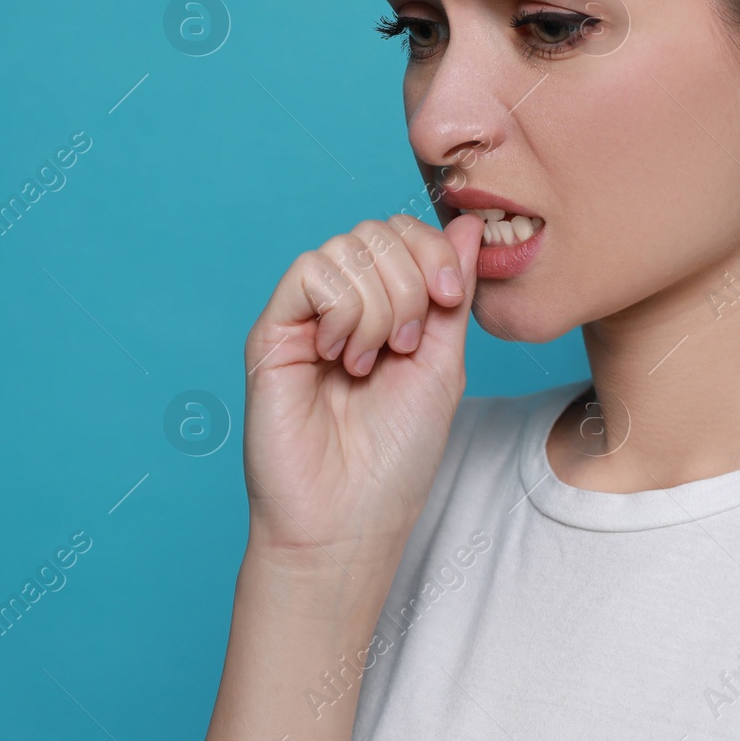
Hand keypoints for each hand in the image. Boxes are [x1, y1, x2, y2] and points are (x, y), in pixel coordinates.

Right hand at [241, 211, 484, 566]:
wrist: (350, 518)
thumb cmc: (395, 456)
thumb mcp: (444, 363)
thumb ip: (453, 292)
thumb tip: (467, 222)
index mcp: (384, 306)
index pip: (404, 232)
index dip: (434, 252)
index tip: (450, 301)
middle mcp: (341, 304)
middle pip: (377, 231)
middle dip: (410, 283)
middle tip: (407, 346)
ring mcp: (305, 315)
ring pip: (345, 248)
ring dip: (378, 305)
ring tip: (370, 361)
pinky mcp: (272, 332)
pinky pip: (309, 272)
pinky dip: (341, 310)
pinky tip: (339, 355)